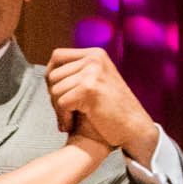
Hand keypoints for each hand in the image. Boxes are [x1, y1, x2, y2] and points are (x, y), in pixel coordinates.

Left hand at [46, 47, 160, 164]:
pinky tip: (70, 125)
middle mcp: (94, 59)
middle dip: (53, 96)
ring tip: (68, 120)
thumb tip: (47, 74)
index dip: (51, 76)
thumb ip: (78, 74)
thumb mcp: (97, 82)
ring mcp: (92, 72)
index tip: (57, 95)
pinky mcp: (89, 89)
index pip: (57, 56)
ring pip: (55, 90)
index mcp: (96, 54)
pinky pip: (61, 102)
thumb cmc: (113, 111)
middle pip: (53, 75)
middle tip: (64, 112)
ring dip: (57, 110)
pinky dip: (63, 117)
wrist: (134, 129)